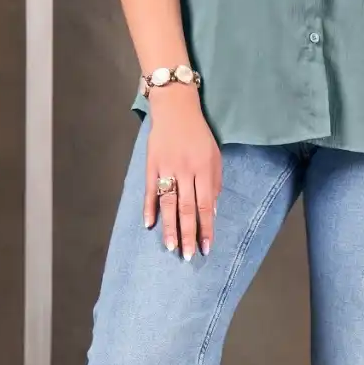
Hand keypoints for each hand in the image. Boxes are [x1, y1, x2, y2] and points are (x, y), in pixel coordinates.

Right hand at [143, 87, 221, 258]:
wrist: (176, 108)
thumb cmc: (199, 134)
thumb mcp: (214, 155)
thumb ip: (214, 183)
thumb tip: (212, 212)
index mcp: (204, 169)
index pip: (205, 205)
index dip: (206, 228)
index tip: (205, 248)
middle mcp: (186, 170)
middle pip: (187, 208)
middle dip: (188, 234)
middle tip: (187, 256)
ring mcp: (167, 167)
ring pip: (168, 203)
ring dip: (169, 227)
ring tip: (171, 247)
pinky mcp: (151, 164)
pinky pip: (149, 190)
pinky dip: (148, 208)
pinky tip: (148, 225)